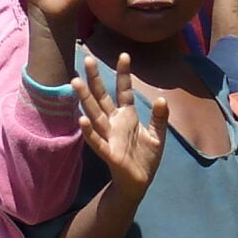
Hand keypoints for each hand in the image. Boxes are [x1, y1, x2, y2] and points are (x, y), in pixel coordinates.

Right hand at [76, 52, 167, 192]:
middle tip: (87, 59)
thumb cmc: (145, 158)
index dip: (123, 74)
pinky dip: (89, 131)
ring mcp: (109, 136)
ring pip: (94, 114)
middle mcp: (114, 123)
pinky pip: (96, 141)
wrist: (139, 183)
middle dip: (95, 79)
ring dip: (85, 99)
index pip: (123, 90)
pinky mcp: (108, 153)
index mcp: (127, 116)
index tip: (124, 55)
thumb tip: (162, 98)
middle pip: (102, 97)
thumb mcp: (157, 135)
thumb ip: (160, 118)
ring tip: (75, 82)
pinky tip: (82, 119)